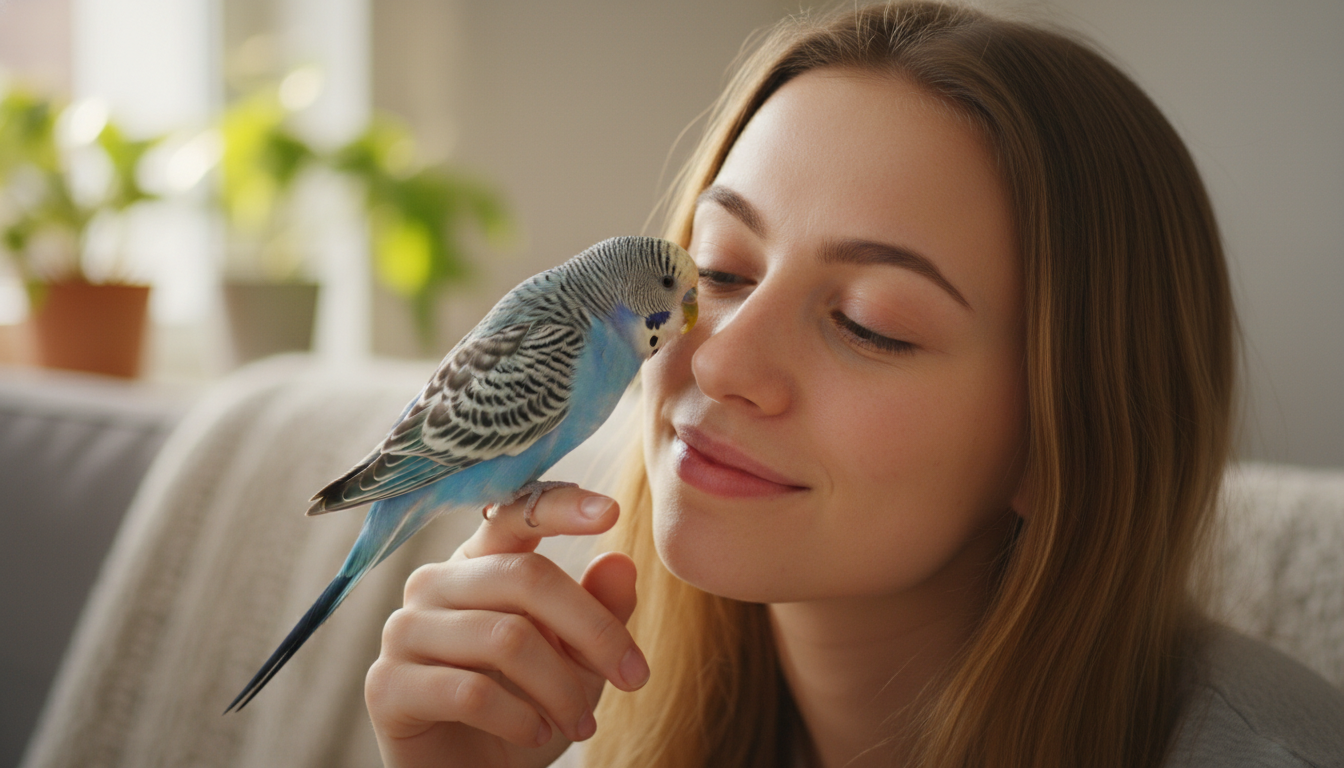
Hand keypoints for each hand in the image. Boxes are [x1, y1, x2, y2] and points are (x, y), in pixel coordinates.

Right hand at [365, 488, 647, 767]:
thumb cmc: (524, 709)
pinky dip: (521, 718)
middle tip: (634, 676)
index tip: (612, 511)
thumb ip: (598, 611)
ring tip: (582, 724)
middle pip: (524, 578)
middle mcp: (433, 584)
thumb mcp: (576, 662)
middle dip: (593, 629)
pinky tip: (538, 734)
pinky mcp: (386, 686)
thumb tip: (621, 562)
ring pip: (505, 638)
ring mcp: (403, 631)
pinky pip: (470, 691)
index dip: (559, 508)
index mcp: (477, 563)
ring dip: (562, 688)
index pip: (512, 516)